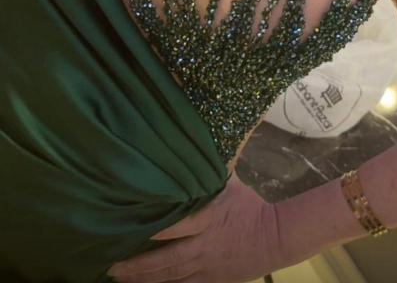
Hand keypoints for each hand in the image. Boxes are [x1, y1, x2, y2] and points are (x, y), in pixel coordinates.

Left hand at [107, 171, 279, 282]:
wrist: (274, 237)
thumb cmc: (248, 206)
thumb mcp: (231, 183)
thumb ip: (209, 170)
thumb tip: (196, 138)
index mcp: (208, 218)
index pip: (176, 225)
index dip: (153, 230)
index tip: (127, 228)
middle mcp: (203, 245)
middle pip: (165, 259)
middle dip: (137, 264)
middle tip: (110, 264)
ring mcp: (205, 267)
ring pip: (169, 277)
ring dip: (143, 278)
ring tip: (118, 277)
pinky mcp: (209, 281)